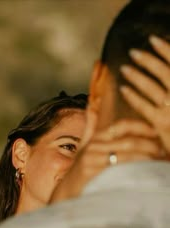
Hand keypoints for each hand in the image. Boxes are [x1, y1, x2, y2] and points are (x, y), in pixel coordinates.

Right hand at [50, 118, 163, 201]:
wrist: (66, 193)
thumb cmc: (79, 172)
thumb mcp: (83, 148)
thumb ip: (89, 129)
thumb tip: (91, 108)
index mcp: (96, 139)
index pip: (121, 126)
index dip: (140, 126)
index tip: (155, 131)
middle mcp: (94, 147)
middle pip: (128, 141)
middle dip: (149, 145)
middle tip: (162, 151)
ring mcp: (93, 160)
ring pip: (126, 155)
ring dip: (146, 158)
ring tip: (158, 162)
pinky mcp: (93, 173)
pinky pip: (118, 169)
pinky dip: (134, 170)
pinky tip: (145, 173)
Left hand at [119, 35, 169, 154]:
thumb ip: (168, 93)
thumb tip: (162, 77)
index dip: (168, 50)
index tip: (156, 39)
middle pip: (165, 72)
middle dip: (150, 59)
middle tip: (134, 52)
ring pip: (153, 87)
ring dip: (138, 75)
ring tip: (125, 67)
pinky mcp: (162, 125)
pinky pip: (145, 106)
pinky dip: (134, 95)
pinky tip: (124, 89)